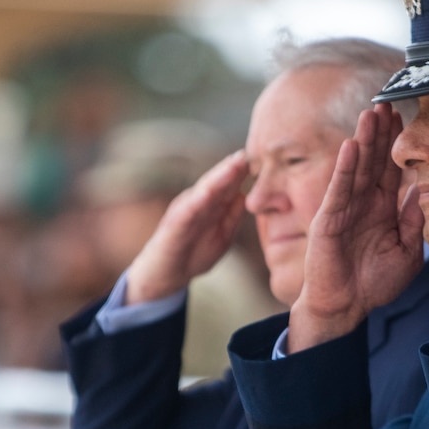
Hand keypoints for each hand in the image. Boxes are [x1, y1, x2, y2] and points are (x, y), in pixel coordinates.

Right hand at [125, 151, 250, 303]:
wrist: (166, 276)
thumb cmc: (193, 254)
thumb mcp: (222, 236)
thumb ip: (233, 217)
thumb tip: (246, 195)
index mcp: (210, 205)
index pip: (227, 184)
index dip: (242, 171)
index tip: (262, 157)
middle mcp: (196, 203)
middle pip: (216, 181)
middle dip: (231, 167)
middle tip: (247, 153)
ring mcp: (184, 212)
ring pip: (202, 191)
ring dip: (217, 177)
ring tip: (233, 164)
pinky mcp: (173, 227)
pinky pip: (185, 213)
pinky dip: (196, 201)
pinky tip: (207, 192)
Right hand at [290, 104, 424, 351]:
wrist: (346, 306)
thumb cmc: (374, 284)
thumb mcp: (407, 252)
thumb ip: (415, 222)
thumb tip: (424, 192)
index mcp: (382, 208)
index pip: (389, 168)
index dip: (395, 143)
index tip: (404, 116)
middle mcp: (363, 203)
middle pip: (372, 160)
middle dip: (379, 132)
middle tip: (387, 102)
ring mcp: (344, 209)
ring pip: (356, 167)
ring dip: (363, 140)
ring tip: (370, 113)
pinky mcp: (328, 219)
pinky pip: (338, 189)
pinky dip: (344, 167)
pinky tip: (351, 145)